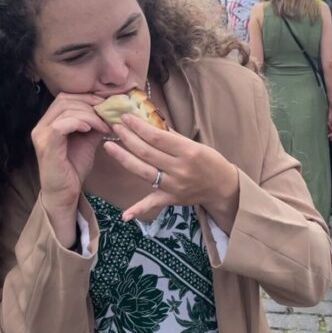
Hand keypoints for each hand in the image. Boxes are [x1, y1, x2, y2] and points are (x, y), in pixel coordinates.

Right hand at [31, 93, 111, 221]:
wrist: (65, 193)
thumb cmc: (74, 168)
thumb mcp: (87, 140)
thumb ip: (93, 124)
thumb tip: (109, 109)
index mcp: (49, 122)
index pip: (65, 97)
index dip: (87, 97)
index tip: (107, 104)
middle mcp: (41, 126)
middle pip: (65, 99)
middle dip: (89, 103)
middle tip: (108, 113)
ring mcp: (41, 135)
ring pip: (65, 110)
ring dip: (89, 115)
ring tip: (103, 126)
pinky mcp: (47, 146)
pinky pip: (61, 125)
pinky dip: (79, 122)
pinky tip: (90, 129)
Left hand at [103, 113, 238, 226]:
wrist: (222, 187)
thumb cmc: (210, 161)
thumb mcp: (195, 144)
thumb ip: (172, 137)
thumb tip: (150, 124)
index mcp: (187, 151)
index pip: (157, 137)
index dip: (139, 127)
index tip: (126, 117)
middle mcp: (179, 169)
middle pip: (146, 152)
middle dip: (128, 138)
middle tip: (115, 126)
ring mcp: (173, 186)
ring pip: (143, 171)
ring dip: (124, 158)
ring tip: (109, 146)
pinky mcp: (170, 199)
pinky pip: (152, 204)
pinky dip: (138, 210)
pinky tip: (124, 215)